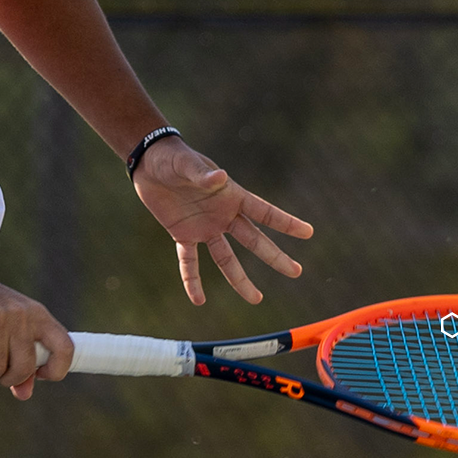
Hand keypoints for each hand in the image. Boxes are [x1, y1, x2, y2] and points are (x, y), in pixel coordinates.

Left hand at [132, 140, 313, 305]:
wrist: (149, 163)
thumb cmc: (172, 157)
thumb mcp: (187, 164)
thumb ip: (202, 174)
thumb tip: (221, 177)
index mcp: (230, 196)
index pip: (263, 212)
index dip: (285, 222)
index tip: (308, 232)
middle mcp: (222, 215)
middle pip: (253, 240)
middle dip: (274, 256)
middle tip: (296, 272)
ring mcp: (204, 227)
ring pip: (226, 258)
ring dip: (239, 279)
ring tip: (256, 299)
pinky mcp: (182, 234)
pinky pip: (190, 262)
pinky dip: (192, 280)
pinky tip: (198, 300)